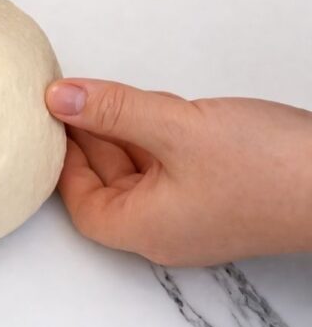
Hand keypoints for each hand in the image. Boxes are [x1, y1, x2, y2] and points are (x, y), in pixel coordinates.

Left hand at [46, 78, 311, 265]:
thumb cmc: (272, 169)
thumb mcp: (177, 128)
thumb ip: (113, 111)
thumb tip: (59, 98)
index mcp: (145, 227)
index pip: (80, 203)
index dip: (64, 161)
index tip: (55, 120)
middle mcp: (166, 229)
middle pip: (106, 186)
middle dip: (90, 141)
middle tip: (75, 98)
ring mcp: (194, 215)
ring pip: (139, 173)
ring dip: (123, 135)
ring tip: (111, 97)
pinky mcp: (219, 195)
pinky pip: (170, 168)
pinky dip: (154, 138)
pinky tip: (154, 110)